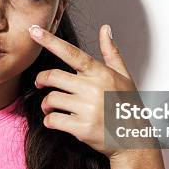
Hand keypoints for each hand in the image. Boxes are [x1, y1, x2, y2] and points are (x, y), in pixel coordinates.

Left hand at [28, 23, 138, 158]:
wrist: (135, 140)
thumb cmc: (127, 106)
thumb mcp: (123, 76)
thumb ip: (111, 51)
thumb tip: (105, 29)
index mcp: (100, 73)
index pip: (71, 53)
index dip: (50, 41)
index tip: (34, 31)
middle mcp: (93, 89)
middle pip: (52, 77)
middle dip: (41, 80)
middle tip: (40, 84)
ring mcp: (88, 109)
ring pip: (51, 99)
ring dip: (46, 104)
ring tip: (50, 107)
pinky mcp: (82, 128)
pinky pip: (53, 120)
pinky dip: (49, 121)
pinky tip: (54, 120)